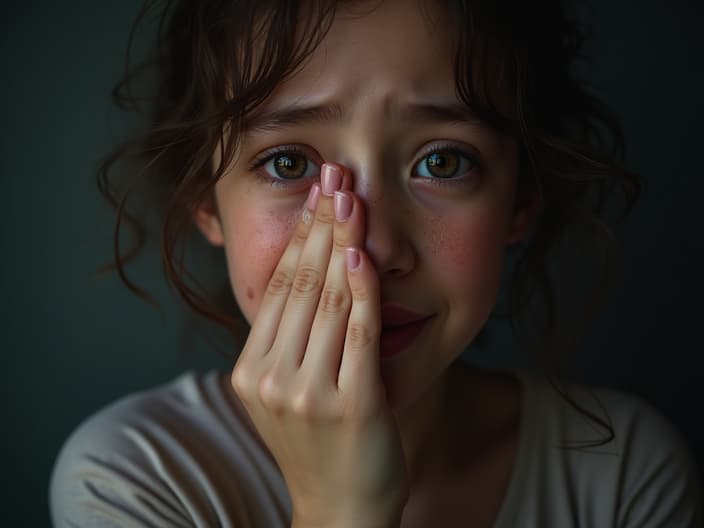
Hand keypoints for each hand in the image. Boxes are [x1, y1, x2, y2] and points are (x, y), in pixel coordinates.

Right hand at [231, 163, 408, 526]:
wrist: (342, 509)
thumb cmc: (320, 445)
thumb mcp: (287, 392)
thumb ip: (287, 341)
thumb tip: (303, 274)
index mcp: (250, 370)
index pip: (277, 288)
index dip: (298, 236)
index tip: (314, 194)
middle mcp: (270, 378)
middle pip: (299, 284)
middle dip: (319, 224)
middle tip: (333, 175)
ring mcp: (307, 394)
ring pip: (326, 301)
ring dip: (341, 242)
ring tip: (351, 197)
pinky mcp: (349, 406)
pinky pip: (357, 333)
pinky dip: (361, 289)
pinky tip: (364, 253)